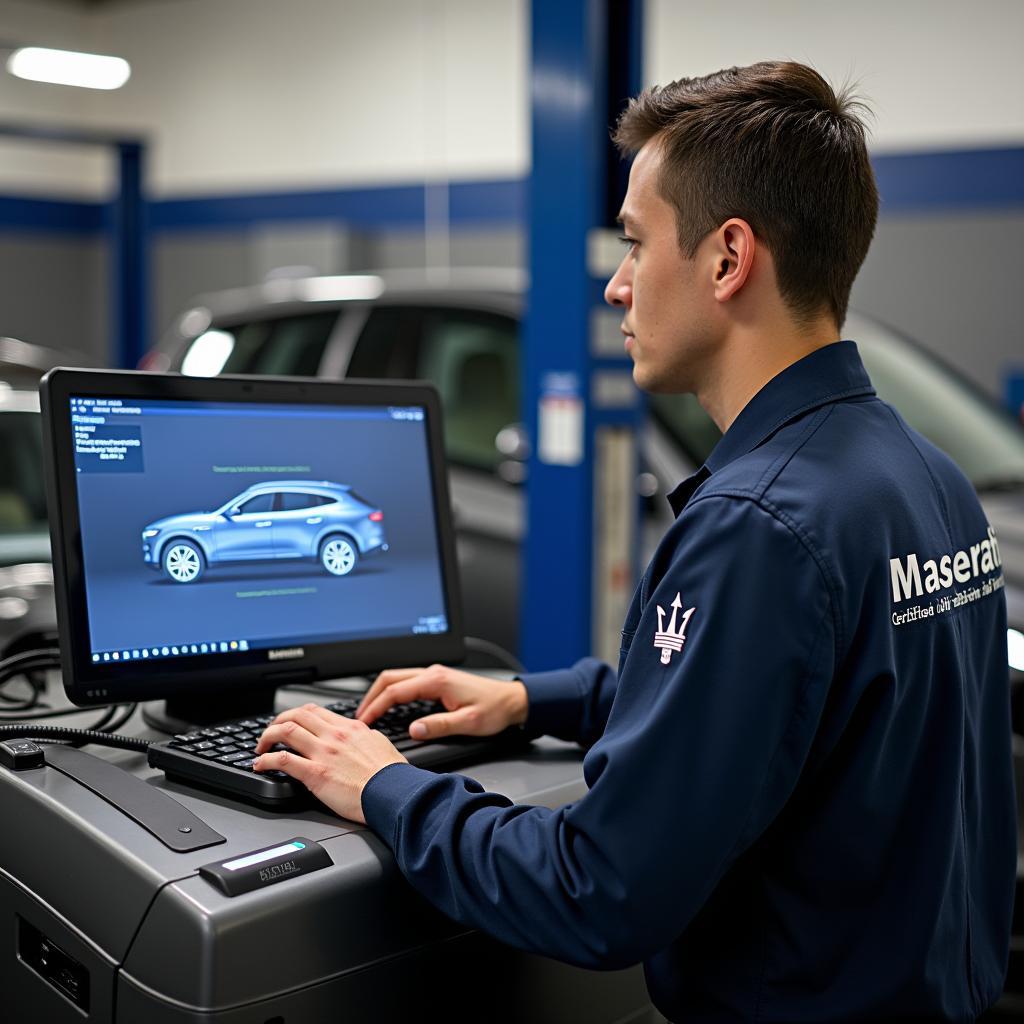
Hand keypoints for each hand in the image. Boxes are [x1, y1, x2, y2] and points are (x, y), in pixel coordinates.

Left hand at [253, 703, 406, 822]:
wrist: (394, 792)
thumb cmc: (391, 775)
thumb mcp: (380, 744)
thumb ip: (365, 737)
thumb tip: (361, 735)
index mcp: (350, 728)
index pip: (315, 711)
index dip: (297, 715)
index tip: (291, 722)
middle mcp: (334, 735)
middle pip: (296, 715)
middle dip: (277, 721)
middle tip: (270, 733)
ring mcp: (324, 753)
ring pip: (285, 731)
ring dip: (267, 737)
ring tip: (261, 747)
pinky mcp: (316, 774)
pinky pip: (283, 761)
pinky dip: (266, 761)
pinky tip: (260, 765)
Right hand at [356, 664, 527, 740]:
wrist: (511, 701)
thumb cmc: (494, 710)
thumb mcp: (468, 723)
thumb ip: (439, 726)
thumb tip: (414, 730)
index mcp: (436, 681)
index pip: (395, 691)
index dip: (376, 706)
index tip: (364, 721)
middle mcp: (433, 673)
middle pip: (390, 678)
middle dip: (371, 696)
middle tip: (360, 716)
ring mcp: (434, 674)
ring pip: (397, 678)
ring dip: (380, 692)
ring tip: (370, 712)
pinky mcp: (437, 680)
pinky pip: (407, 682)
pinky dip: (393, 692)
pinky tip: (390, 705)